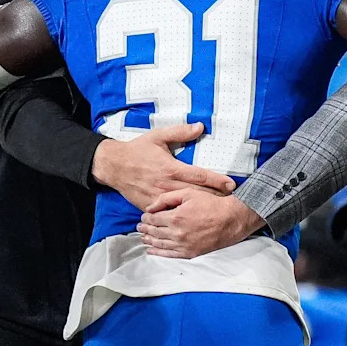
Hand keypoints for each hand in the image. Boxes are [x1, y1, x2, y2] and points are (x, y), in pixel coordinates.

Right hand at [93, 124, 236, 210]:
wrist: (114, 165)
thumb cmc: (138, 150)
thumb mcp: (158, 136)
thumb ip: (180, 132)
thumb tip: (200, 126)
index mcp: (171, 168)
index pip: (199, 175)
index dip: (217, 181)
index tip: (231, 184)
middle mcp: (166, 185)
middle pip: (196, 194)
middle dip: (215, 197)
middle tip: (232, 200)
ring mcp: (158, 198)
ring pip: (184, 206)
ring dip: (201, 208)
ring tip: (219, 211)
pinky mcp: (150, 206)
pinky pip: (168, 213)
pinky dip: (181, 216)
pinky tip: (193, 219)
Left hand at [137, 190, 264, 258]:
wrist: (230, 219)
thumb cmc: (211, 204)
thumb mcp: (188, 193)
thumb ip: (167, 199)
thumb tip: (150, 207)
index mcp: (175, 217)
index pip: (153, 219)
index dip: (146, 218)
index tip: (144, 217)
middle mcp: (177, 233)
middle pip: (154, 232)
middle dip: (145, 229)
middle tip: (140, 227)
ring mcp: (183, 245)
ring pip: (159, 244)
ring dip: (149, 241)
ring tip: (143, 238)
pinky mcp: (189, 253)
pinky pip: (169, 255)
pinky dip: (158, 252)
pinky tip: (151, 250)